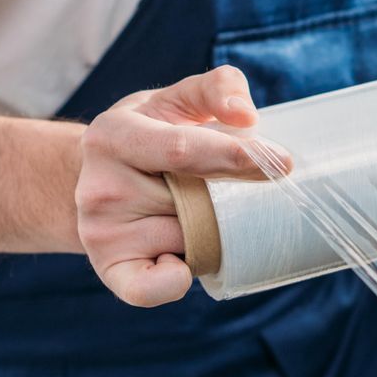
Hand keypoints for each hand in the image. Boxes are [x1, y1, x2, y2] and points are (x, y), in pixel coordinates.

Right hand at [76, 66, 288, 306]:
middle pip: (193, 202)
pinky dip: (175, 281)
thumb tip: (247, 117)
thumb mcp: (175, 100)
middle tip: (225, 190)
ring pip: (188, 241)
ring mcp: (100, 231)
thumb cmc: (150, 135)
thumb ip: (217, 88)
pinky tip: (182, 262)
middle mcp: (100, 185)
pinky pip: (151, 289)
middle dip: (224, 199)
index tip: (282, 163)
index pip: (182, 150)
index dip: (236, 158)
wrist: (94, 181)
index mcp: (114, 134)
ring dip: (211, 232)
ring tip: (195, 212)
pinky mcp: (109, 269)